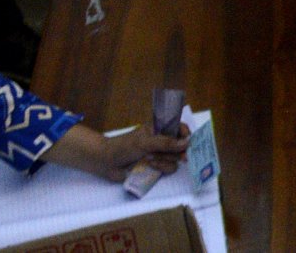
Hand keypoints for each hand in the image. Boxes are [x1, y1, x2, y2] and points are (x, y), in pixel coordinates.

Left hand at [44, 123, 188, 181]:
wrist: (106, 162)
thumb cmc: (123, 146)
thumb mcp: (145, 142)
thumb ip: (166, 143)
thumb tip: (187, 143)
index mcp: (159, 128)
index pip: (179, 127)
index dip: (186, 133)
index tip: (189, 141)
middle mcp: (161, 141)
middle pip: (180, 145)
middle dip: (178, 151)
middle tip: (181, 157)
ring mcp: (159, 154)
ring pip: (175, 158)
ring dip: (166, 160)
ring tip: (153, 160)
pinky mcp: (155, 167)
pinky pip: (168, 168)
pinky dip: (162, 168)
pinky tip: (151, 166)